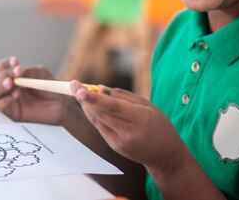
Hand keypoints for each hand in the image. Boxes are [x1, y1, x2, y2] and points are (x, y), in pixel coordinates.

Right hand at [0, 56, 72, 124]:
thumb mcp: (44, 76)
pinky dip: (3, 100)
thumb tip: (19, 73)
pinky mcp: (9, 113)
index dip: (6, 64)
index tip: (15, 61)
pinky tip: (14, 95)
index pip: (2, 68)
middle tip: (17, 73)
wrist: (60, 108)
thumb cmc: (51, 90)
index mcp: (14, 76)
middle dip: (5, 74)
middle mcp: (8, 87)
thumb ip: (32, 73)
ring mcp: (7, 100)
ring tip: (11, 84)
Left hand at [70, 81, 184, 168]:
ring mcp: (120, 142)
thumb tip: (101, 89)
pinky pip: (101, 127)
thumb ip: (123, 96)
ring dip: (86, 105)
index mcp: (140, 118)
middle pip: (101, 113)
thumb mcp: (147, 105)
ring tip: (78, 91)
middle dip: (84, 98)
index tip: (79, 90)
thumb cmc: (158, 124)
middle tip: (73, 84)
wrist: (164, 154)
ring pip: (98, 120)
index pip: (112, 107)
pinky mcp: (115, 146)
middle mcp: (128, 132)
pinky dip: (94, 115)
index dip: (94, 98)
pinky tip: (89, 105)